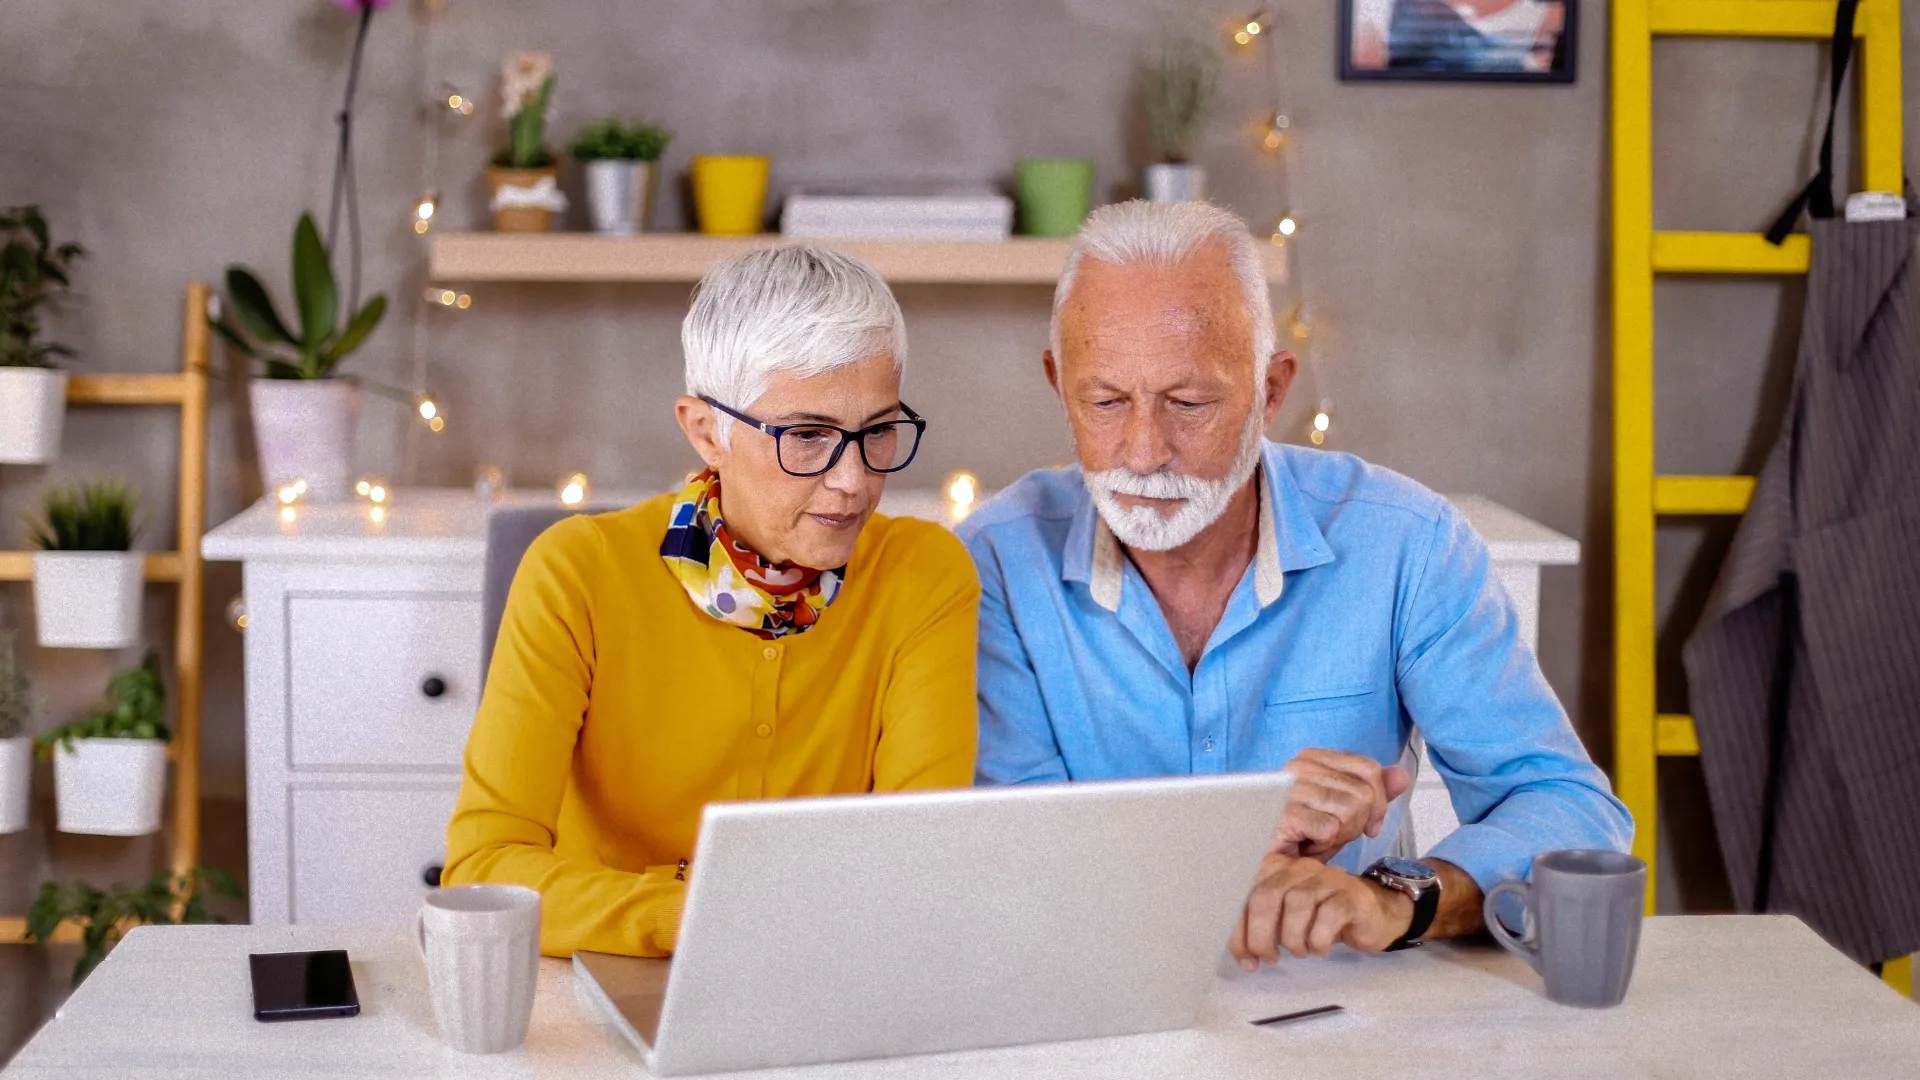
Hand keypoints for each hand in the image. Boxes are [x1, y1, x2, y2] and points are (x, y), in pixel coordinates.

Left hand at [1229, 854, 1413, 969]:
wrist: (1373, 914)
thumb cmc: (1322, 919)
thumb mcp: (1286, 921)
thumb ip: (1261, 929)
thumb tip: (1244, 957)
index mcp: (1277, 869)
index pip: (1246, 896)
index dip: (1240, 931)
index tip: (1245, 960)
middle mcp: (1300, 867)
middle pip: (1266, 896)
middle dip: (1261, 935)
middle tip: (1269, 958)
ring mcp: (1328, 878)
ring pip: (1297, 903)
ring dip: (1293, 937)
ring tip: (1299, 952)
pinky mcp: (1352, 895)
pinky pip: (1329, 914)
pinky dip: (1319, 938)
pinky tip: (1320, 949)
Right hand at [1275, 749, 1411, 860]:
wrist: (1266, 863)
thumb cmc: (1303, 837)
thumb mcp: (1345, 813)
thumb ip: (1373, 792)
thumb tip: (1401, 775)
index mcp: (1313, 757)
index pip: (1369, 769)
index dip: (1377, 802)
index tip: (1366, 825)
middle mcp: (1298, 766)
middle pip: (1363, 793)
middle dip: (1356, 824)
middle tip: (1331, 834)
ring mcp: (1288, 788)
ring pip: (1350, 810)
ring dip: (1340, 835)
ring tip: (1317, 839)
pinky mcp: (1283, 813)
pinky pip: (1330, 828)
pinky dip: (1324, 845)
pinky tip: (1306, 845)